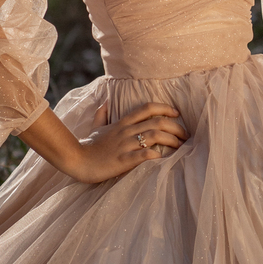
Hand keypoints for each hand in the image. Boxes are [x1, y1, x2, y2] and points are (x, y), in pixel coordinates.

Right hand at [66, 100, 187, 183]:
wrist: (77, 161)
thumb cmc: (89, 146)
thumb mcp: (95, 127)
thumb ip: (101, 114)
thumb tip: (104, 102)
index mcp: (122, 123)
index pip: (147, 108)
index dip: (164, 108)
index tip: (177, 113)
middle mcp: (126, 131)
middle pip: (156, 122)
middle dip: (175, 127)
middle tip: (185, 135)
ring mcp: (124, 145)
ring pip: (153, 136)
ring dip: (171, 140)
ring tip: (180, 146)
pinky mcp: (122, 160)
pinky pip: (143, 155)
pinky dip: (157, 155)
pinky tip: (164, 158)